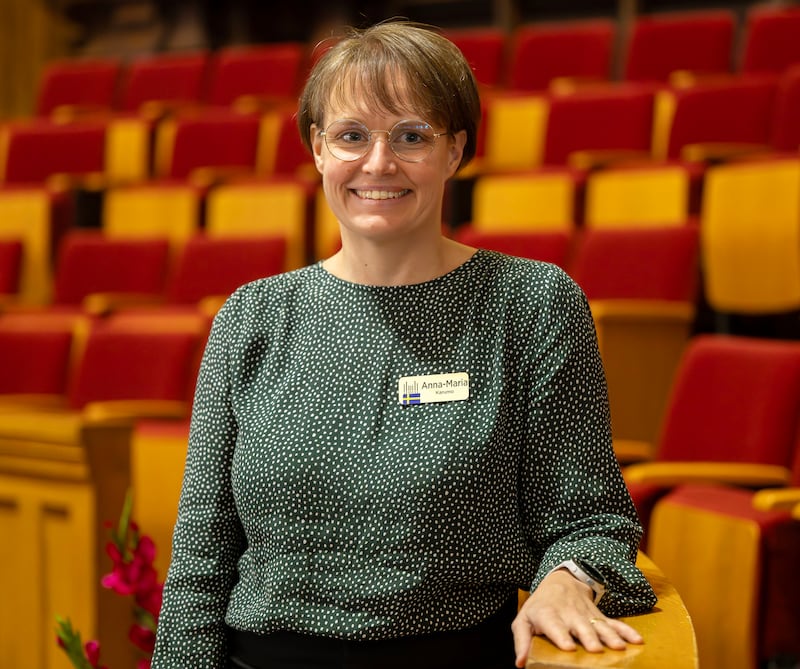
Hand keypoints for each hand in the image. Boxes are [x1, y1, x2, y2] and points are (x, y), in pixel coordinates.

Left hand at [510, 569, 643, 666]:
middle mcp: (569, 614)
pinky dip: (627, 631)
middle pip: (581, 626)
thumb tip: (520, 663)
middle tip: (596, 650)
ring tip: (619, 648)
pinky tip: (638, 640)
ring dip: (610, 636)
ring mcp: (587, 614)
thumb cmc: (539, 607)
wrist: (559, 582)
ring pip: (600, 625)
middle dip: (589, 637)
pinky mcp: (599, 616)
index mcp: (549, 615)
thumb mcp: (524, 620)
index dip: (562, 636)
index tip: (569, 647)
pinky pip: (615, 623)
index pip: (555, 625)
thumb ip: (521, 641)